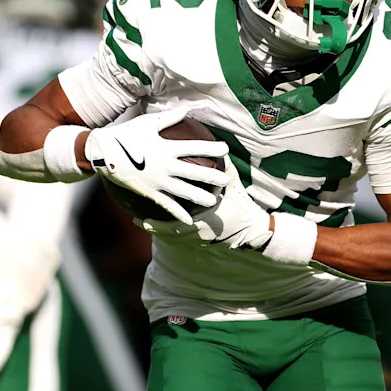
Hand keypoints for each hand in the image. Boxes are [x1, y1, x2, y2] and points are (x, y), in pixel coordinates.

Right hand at [85, 107, 229, 223]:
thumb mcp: (148, 122)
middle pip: (194, 172)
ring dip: (200, 197)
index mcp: (166, 148)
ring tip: (214, 201)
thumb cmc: (126, 134)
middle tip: (226, 180)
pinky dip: (178, 213)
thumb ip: (170, 117)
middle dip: (212, 177)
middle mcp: (165, 166)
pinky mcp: (149, 192)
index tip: (225, 149)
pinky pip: (166, 205)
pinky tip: (189, 221)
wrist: (103, 153)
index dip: (212, 148)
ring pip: (183, 191)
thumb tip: (188, 109)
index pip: (195, 148)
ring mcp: (157, 181)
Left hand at [141, 160, 272, 249]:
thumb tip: (220, 147)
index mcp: (205, 219)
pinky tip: (158, 227)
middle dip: (153, 226)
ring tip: (141, 223)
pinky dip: (167, 234)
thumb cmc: (243, 208)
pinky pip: (180, 240)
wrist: (253, 231)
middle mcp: (199, 232)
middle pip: (170, 233)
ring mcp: (199, 239)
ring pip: (172, 239)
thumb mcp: (234, 186)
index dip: (161, 216)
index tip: (149, 204)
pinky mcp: (200, 242)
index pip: (179, 219)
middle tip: (136, 218)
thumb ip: (226, 168)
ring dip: (157, 231)